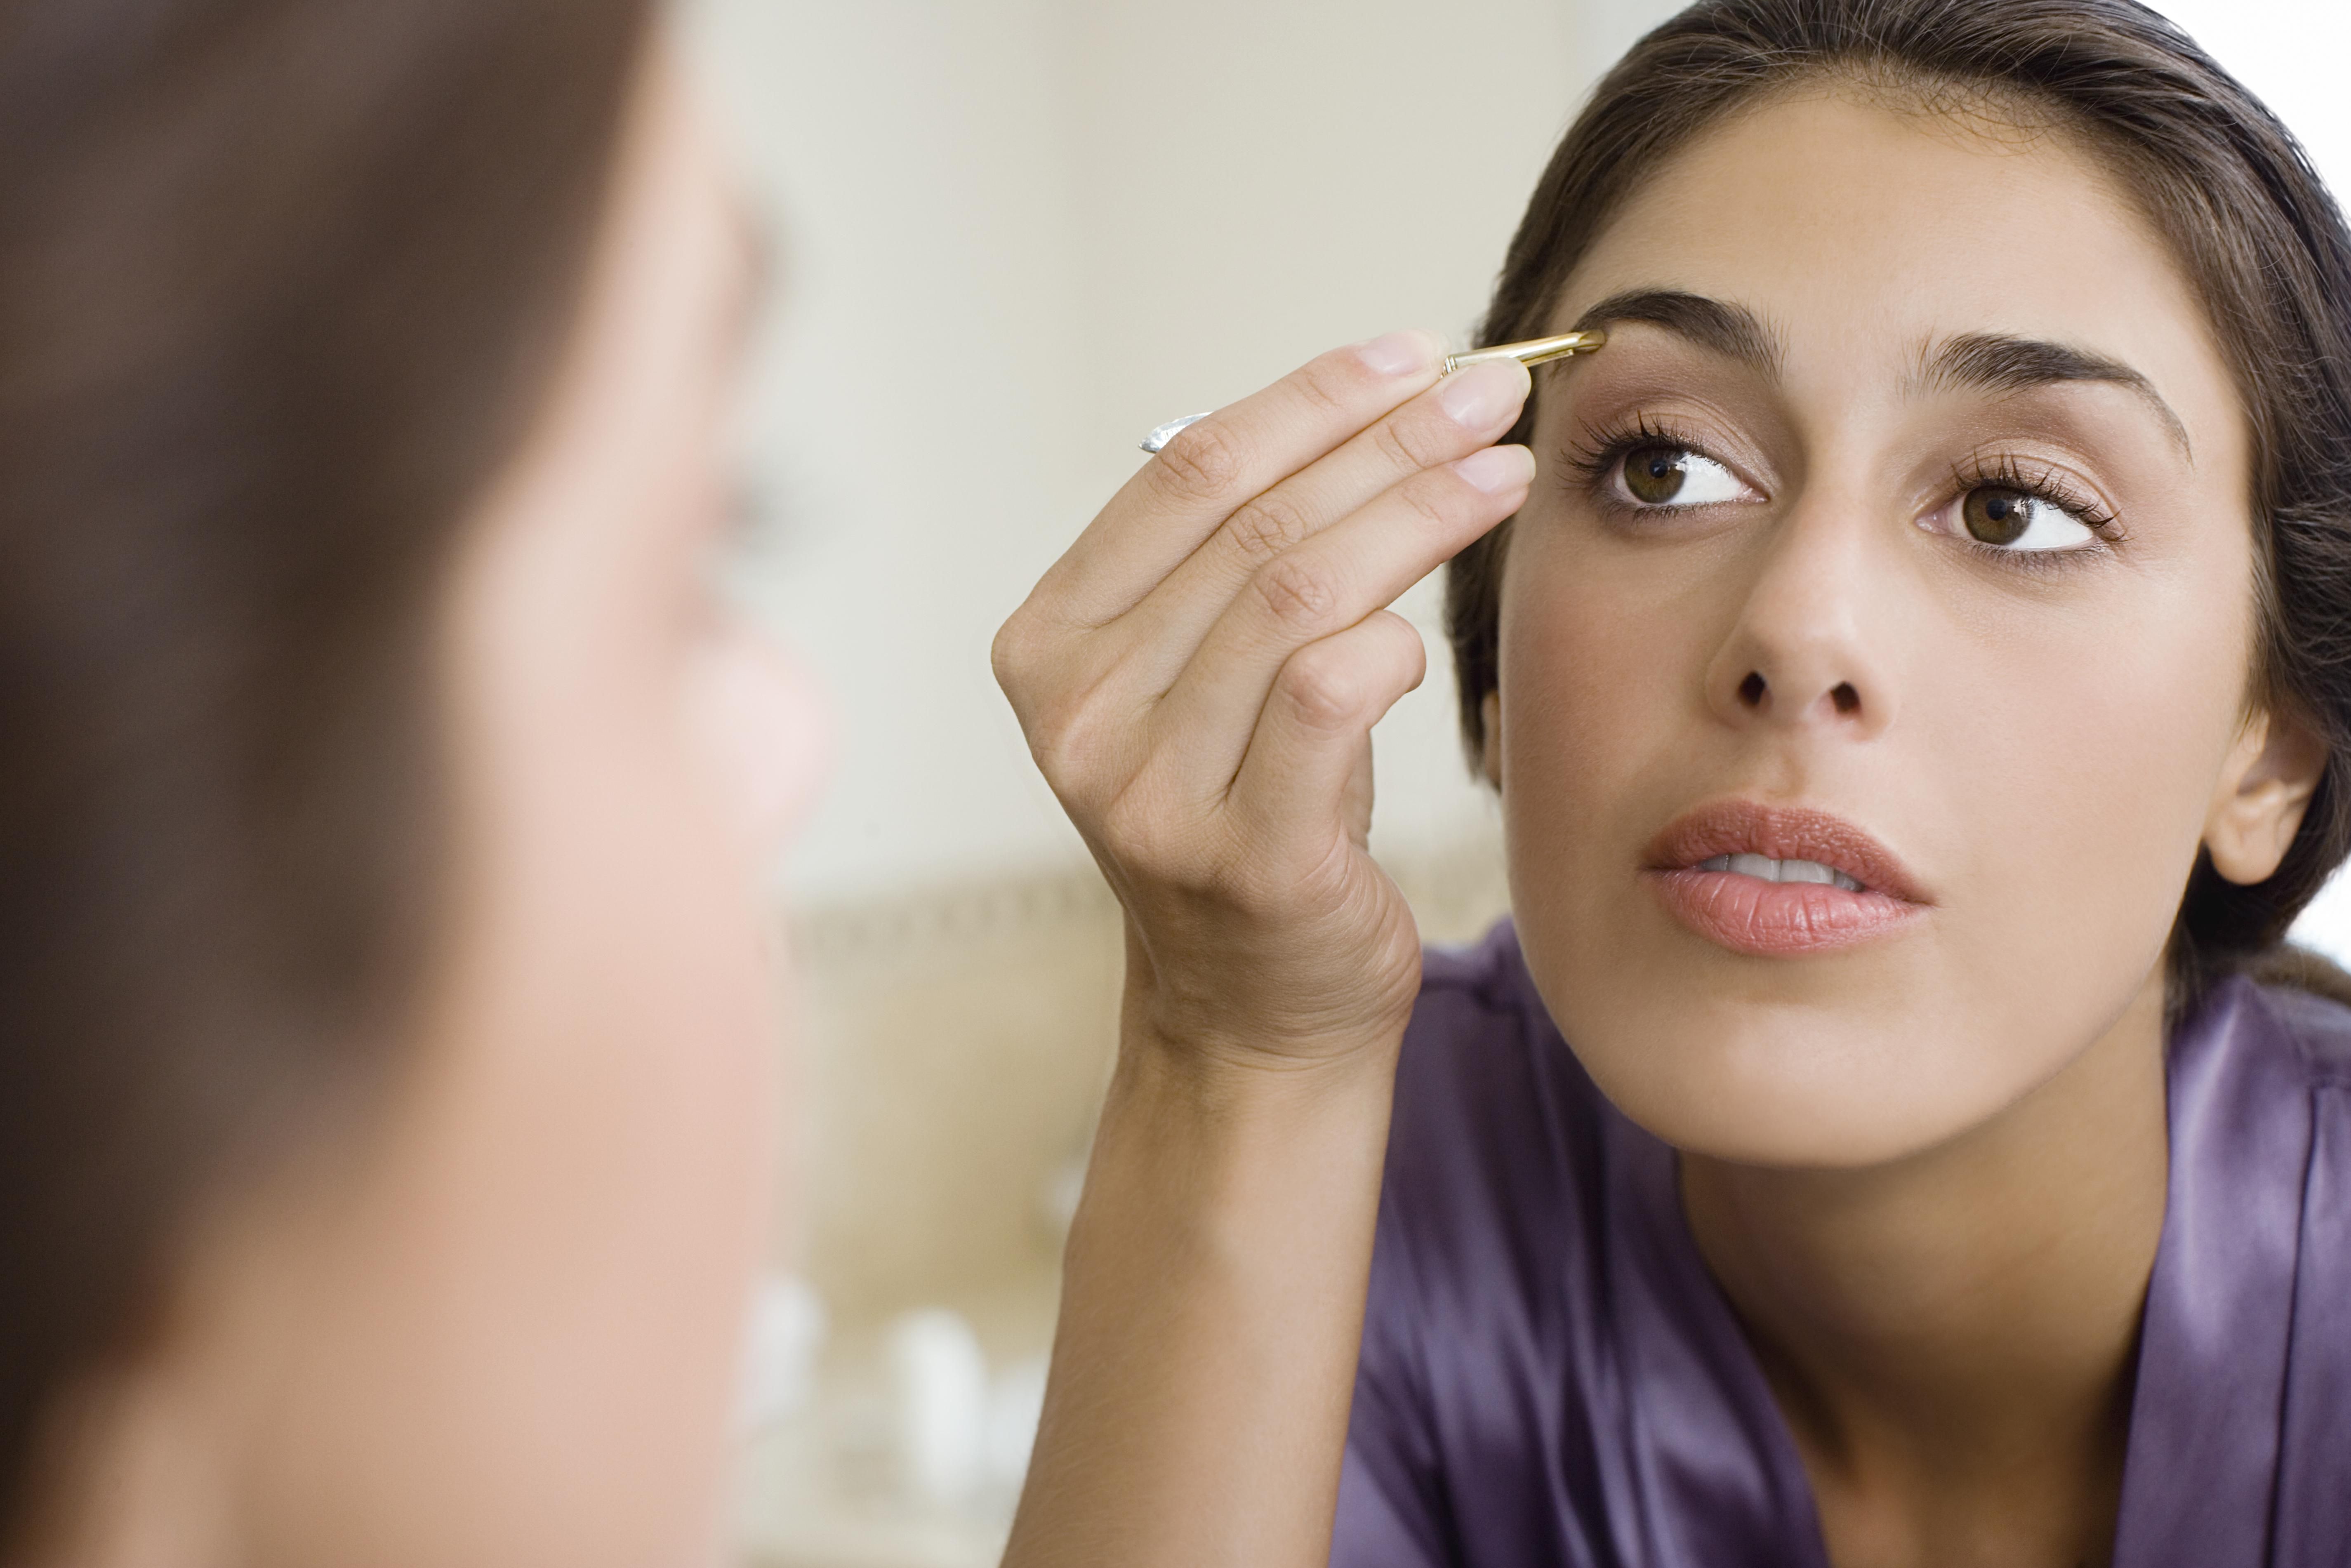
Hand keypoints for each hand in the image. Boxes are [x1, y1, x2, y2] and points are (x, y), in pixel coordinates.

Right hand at [994, 331, 1532, 1071]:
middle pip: (1254, 523)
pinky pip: (1328, 695)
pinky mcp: (1241, 856)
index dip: (1309, 396)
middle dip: (1389, 439)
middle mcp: (1079, 714)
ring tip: (1503, 469)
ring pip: (1298, 593)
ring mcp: (1148, 791)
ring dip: (1416, 512)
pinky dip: (1393, 642)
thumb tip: (1380, 405)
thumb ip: (1240, 565)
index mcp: (1051, 642)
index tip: (1412, 351)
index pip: (1185, 472)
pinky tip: (1431, 632)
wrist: (1253, 1008)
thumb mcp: (1206, 681)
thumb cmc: (1249, 816)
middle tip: (1491, 392)